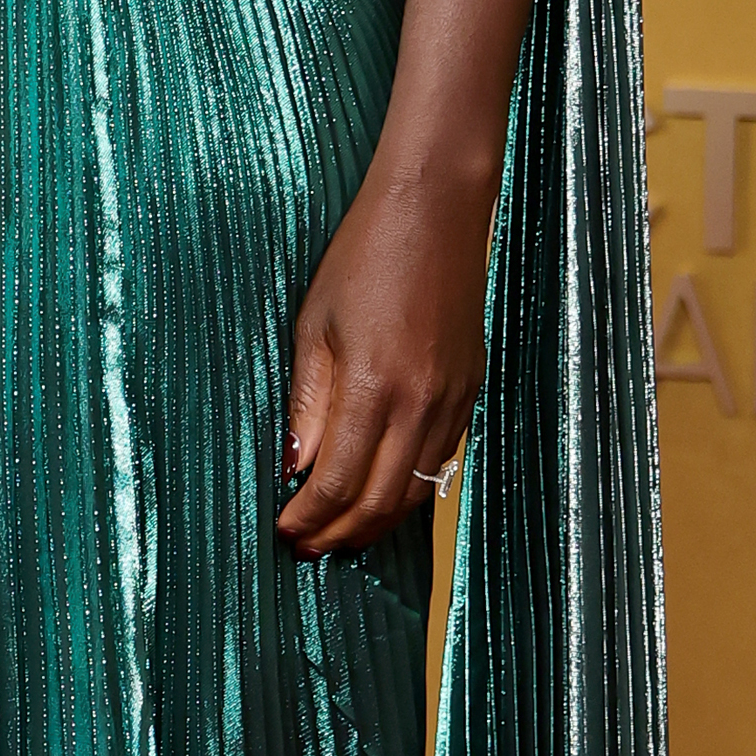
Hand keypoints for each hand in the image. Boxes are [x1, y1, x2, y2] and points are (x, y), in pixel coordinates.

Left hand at [277, 158, 489, 554]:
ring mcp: (453, 400)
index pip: (338, 483)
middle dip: (340, 534)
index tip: (284, 531)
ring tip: (340, 532)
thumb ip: (309, 404)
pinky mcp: (471, 390)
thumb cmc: (365, 255)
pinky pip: (441, 462)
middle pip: (381, 502)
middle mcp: (422, 403)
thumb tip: (294, 467)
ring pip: (417, 491)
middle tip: (307, 546)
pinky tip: (382, 493)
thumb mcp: (315, 327)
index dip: (309, 518)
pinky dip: (409, 490)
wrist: (436, 209)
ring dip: (376, 521)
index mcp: (375, 386)